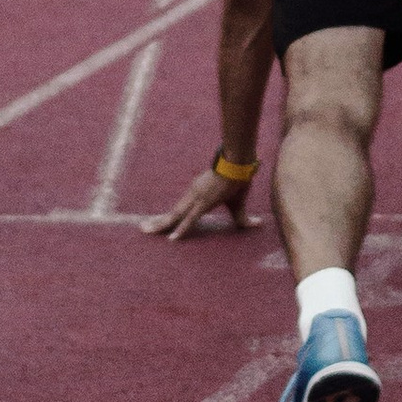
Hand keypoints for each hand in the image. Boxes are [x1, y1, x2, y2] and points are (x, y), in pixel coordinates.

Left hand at [144, 165, 261, 240]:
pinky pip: (190, 219)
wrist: (239, 163)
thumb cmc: (238, 179)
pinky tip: (172, 239)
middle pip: (172, 213)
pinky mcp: (204, 203)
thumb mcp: (239, 204)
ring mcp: (196, 199)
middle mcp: (192, 196)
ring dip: (161, 225)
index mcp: (197, 195)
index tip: (155, 223)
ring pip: (175, 216)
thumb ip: (243, 219)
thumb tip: (258, 224)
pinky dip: (181, 229)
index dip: (168, 217)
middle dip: (157, 222)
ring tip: (145, 232)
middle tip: (142, 229)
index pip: (179, 210)